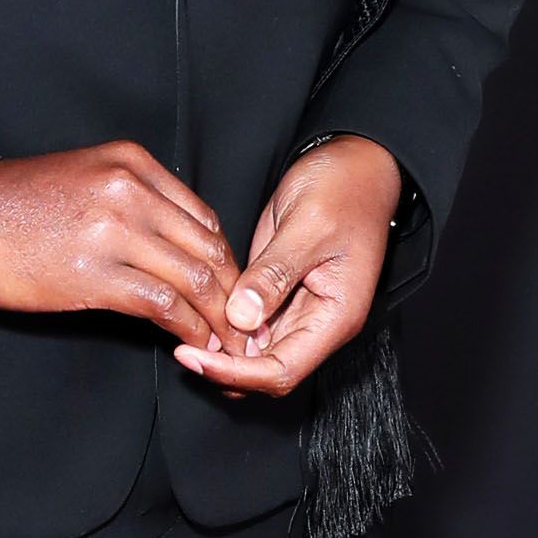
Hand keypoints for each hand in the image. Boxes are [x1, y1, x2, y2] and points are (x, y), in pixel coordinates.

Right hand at [0, 143, 240, 351]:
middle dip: (235, 294)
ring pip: (195, 278)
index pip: (203, 217)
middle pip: (208, 247)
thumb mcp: (83, 179)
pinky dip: (188, 330)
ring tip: (231, 347)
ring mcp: (112, 230)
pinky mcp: (93, 273)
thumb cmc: (10, 206)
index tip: (231, 293)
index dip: (226, 262)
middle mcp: (129, 189)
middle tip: (247, 329)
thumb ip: (131, 201)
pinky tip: (194, 346)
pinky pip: (162, 305)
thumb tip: (172, 248)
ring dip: (220, 319)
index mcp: (131, 163)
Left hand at [173, 137, 401, 397]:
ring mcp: (301, 310)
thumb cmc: (344, 190)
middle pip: (267, 370)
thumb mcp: (307, 227)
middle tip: (182, 348)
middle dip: (224, 368)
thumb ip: (274, 275)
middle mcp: (319, 322)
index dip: (236, 372)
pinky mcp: (282, 293)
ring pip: (257, 353)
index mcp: (336, 316)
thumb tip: (241, 318)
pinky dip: (227, 327)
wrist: (356, 165)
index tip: (193, 356)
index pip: (282, 370)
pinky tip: (201, 313)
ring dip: (223, 351)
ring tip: (184, 332)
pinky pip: (254, 325)